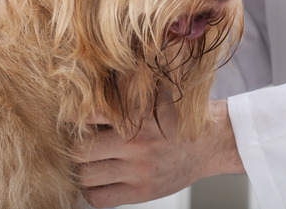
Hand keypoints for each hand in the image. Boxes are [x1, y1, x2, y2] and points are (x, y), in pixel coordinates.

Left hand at [73, 99, 243, 207]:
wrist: (210, 143)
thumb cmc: (180, 118)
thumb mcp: (155, 96)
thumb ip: (127, 92)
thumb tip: (92, 88)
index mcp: (137, 116)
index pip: (88, 117)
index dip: (75, 119)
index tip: (75, 121)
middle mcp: (135, 143)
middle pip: (80, 151)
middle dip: (75, 147)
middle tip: (79, 143)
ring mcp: (138, 170)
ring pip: (86, 176)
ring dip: (82, 170)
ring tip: (88, 163)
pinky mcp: (142, 191)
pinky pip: (100, 199)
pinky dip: (92, 191)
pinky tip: (99, 181)